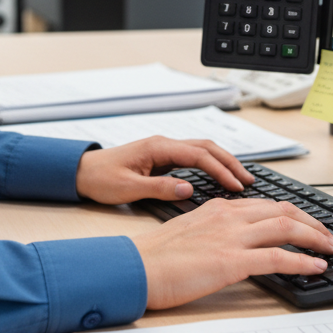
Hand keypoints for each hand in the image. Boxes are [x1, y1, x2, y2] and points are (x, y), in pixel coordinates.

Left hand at [75, 137, 253, 204]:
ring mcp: (163, 149)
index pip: (199, 156)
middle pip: (206, 147)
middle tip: (249, 180)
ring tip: (241, 179)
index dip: (221, 170)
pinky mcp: (162, 157)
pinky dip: (210, 165)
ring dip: (222, 162)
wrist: (82, 172)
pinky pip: (193, 158)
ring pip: (201, 150)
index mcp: (158, 147)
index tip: (237, 186)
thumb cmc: (102, 179)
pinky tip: (219, 177)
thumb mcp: (129, 188)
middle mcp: (164, 144)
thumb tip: (188, 189)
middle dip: (230, 162)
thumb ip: (160, 188)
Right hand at [132, 198, 332, 309]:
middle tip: (328, 235)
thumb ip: (214, 228)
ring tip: (330, 248)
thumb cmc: (157, 255)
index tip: (308, 223)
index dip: (293, 213)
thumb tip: (234, 240)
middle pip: (282, 210)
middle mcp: (228, 216)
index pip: (266, 204)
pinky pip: (277, 258)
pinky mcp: (231, 261)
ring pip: (285, 227)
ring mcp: (231, 237)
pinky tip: (316, 267)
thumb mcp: (190, 230)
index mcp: (219, 207)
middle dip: (311, 221)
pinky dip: (302, 261)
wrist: (138, 266)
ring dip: (314, 237)